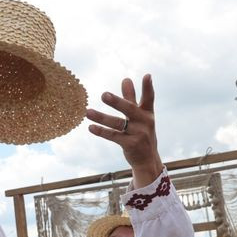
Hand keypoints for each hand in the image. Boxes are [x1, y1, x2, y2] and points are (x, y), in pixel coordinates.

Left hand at [86, 74, 163, 188]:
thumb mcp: (139, 116)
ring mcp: (139, 134)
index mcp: (147, 113)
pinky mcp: (131, 145)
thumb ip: (131, 98)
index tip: (147, 76)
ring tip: (88, 112)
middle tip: (103, 95)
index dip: (148, 87)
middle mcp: (145, 122)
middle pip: (129, 109)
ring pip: (118, 124)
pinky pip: (114, 136)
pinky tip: (91, 127)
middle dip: (117, 102)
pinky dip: (102, 131)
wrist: (147, 160)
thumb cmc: (141, 133)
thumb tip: (126, 79)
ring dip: (101, 118)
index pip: (149, 98)